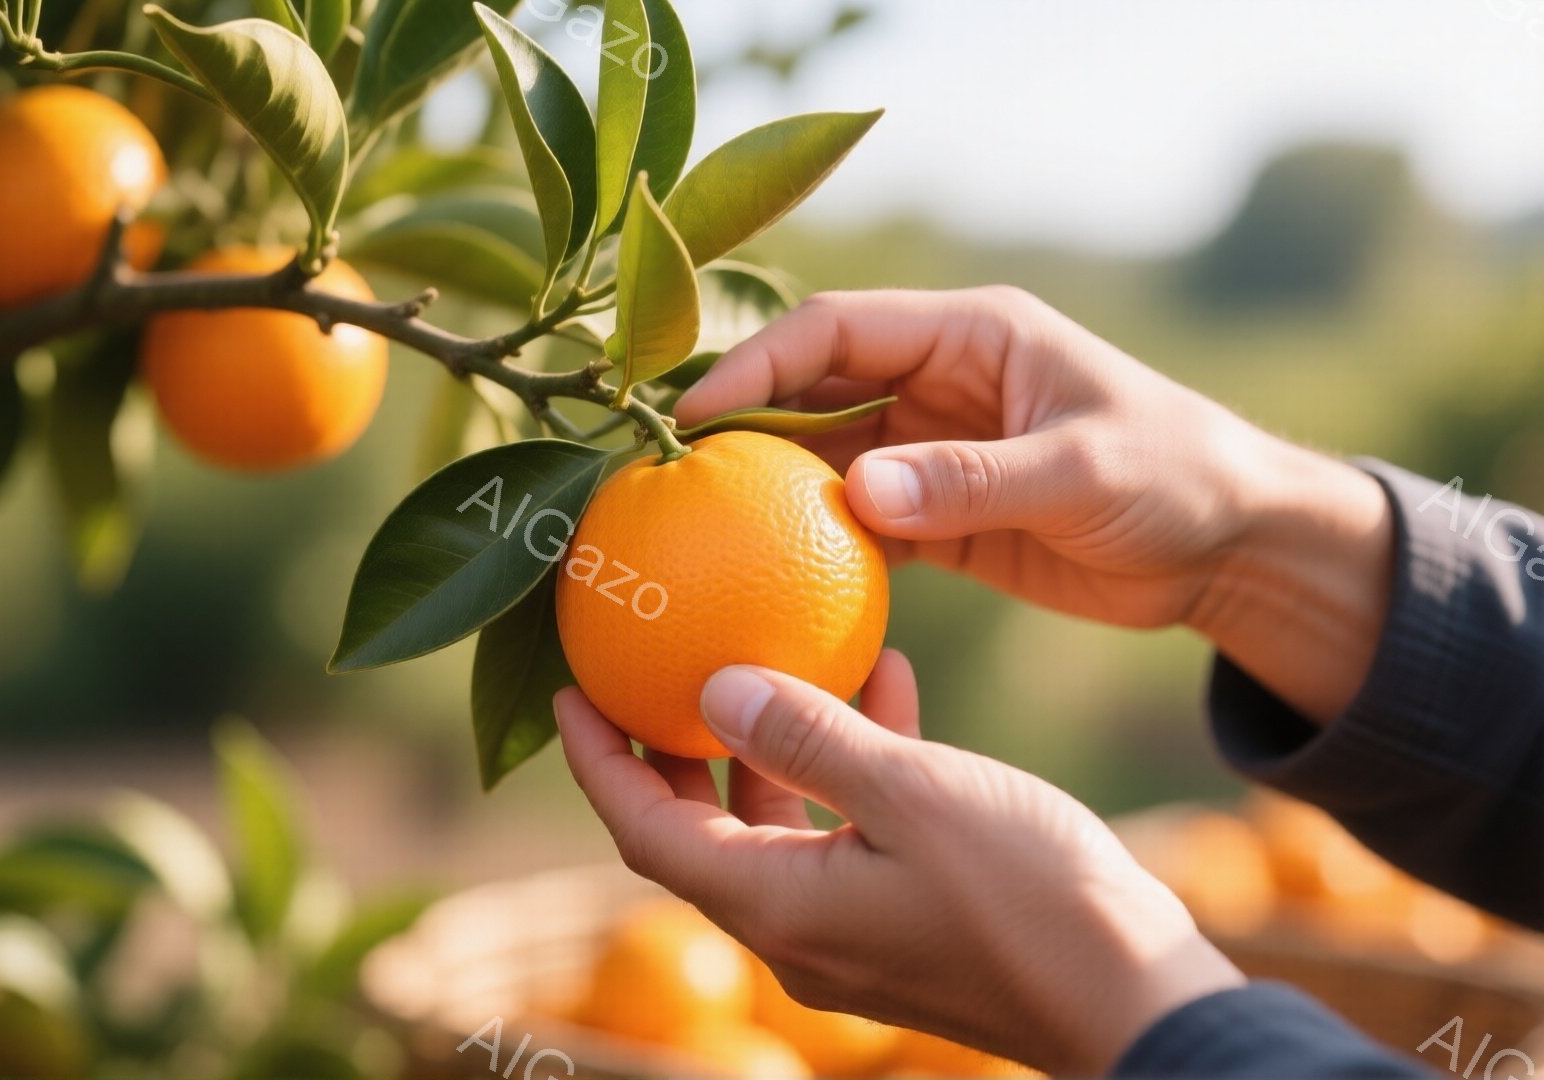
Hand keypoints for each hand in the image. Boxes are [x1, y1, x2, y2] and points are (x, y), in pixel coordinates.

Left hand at [555, 654, 1245, 1075]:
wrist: (1142, 1001)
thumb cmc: (1032, 897)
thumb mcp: (914, 794)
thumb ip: (809, 737)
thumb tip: (714, 688)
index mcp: (776, 906)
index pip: (645, 832)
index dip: (599, 762)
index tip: (571, 689)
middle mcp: (798, 931)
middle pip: (700, 832)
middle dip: (671, 751)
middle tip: (655, 666)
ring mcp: (853, 932)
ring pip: (779, 826)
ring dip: (774, 744)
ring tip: (773, 653)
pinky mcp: (908, 922)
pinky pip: (853, 833)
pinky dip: (852, 764)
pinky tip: (888, 684)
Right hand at [675, 288, 1392, 722]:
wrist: (1234, 546)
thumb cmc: (1177, 479)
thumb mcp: (1083, 474)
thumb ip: (971, 482)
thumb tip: (857, 493)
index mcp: (969, 335)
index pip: (835, 332)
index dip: (757, 365)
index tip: (695, 418)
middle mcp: (939, 381)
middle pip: (813, 390)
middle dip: (741, 426)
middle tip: (667, 479)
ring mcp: (935, 449)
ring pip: (825, 459)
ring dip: (769, 492)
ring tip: (696, 535)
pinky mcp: (942, 513)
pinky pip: (858, 523)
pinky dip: (814, 547)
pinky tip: (768, 584)